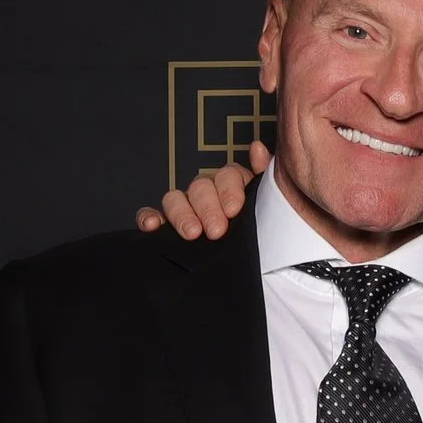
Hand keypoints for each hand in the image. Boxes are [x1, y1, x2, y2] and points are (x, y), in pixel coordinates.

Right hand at [137, 138, 261, 239]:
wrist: (258, 274)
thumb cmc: (265, 238)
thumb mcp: (273, 207)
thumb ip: (266, 177)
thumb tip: (257, 148)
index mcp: (234, 187)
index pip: (227, 175)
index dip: (229, 190)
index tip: (234, 210)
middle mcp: (208, 195)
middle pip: (200, 187)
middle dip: (207, 208)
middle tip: (217, 230)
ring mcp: (186, 210)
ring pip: (174, 199)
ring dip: (181, 213)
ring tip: (192, 233)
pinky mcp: (167, 227)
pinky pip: (152, 216)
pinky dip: (149, 218)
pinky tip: (153, 225)